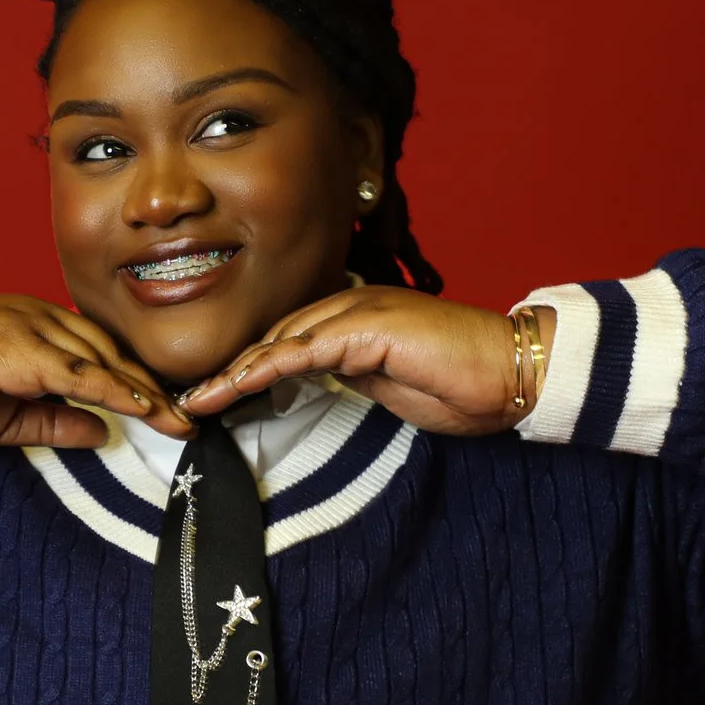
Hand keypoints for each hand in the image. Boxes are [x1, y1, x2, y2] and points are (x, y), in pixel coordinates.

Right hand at [0, 294, 193, 447]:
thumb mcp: (2, 416)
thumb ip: (53, 418)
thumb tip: (103, 431)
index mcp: (30, 323)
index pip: (95, 350)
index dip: (133, 379)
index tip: (165, 409)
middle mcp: (35, 314)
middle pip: (109, 350)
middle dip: (151, 385)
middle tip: (189, 417)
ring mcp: (27, 326)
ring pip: (101, 358)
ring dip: (145, 391)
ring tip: (179, 420)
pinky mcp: (17, 348)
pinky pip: (78, 372)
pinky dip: (115, 391)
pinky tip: (144, 409)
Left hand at [175, 286, 555, 436]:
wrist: (514, 373)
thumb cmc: (464, 384)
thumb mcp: (391, 384)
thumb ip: (352, 375)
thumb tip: (314, 383)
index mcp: (358, 316)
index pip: (289, 340)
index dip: (249, 367)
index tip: (215, 396)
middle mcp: (352, 304)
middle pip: (275, 336)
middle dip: (230, 369)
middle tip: (190, 401)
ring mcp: (360, 311)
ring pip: (281, 340)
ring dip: (234, 371)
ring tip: (196, 400)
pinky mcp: (368, 328)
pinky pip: (304, 350)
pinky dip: (265, 368)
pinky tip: (233, 385)